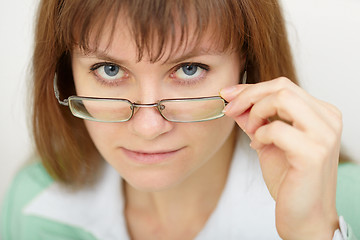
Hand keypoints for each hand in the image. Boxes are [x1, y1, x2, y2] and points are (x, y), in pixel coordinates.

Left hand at [220, 77, 340, 239]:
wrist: (303, 216)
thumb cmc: (289, 180)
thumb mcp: (267, 141)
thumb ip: (254, 119)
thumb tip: (233, 100)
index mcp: (321, 114)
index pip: (284, 86)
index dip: (251, 88)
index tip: (228, 94)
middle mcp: (328, 120)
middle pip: (282, 87)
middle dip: (248, 96)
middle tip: (230, 110)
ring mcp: (324, 135)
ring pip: (282, 98)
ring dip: (256, 112)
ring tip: (252, 132)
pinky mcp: (313, 153)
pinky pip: (276, 128)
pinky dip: (260, 134)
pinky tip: (259, 145)